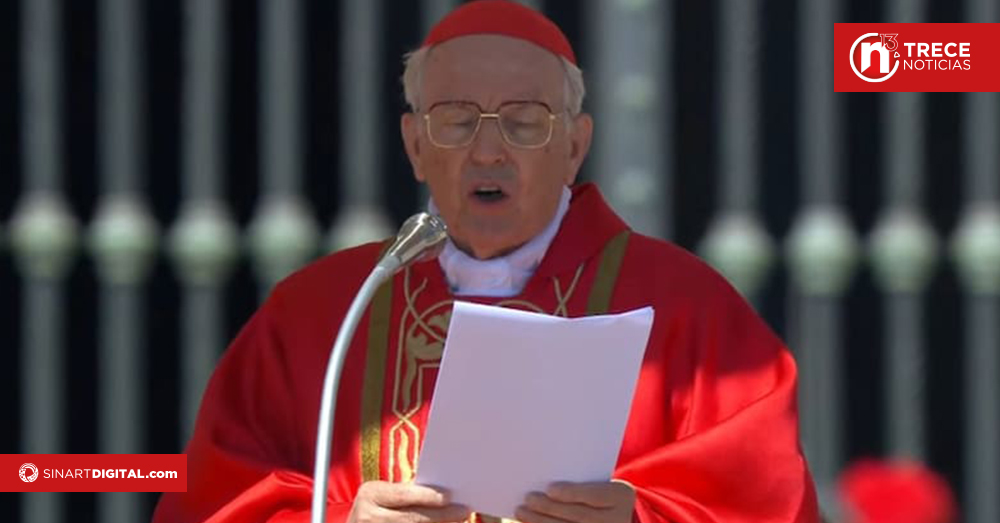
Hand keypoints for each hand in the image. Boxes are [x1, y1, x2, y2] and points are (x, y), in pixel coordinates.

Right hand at [348, 481, 471, 522]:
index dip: (427, 497)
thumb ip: (406, 494)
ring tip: (457, 521)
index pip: (403, 496)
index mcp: (370, 494)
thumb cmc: (376, 508)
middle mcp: (367, 516)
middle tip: (463, 511)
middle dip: (440, 516)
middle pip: (411, 518)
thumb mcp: (384, 496)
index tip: (449, 497)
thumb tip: (443, 496)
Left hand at [516, 481, 634, 522]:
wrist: (624, 517)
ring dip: (541, 522)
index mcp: (621, 496)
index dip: (572, 493)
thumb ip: (583, 479)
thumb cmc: (604, 492)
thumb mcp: (604, 482)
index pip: (595, 496)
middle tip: (528, 498)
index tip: (550, 488)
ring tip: (522, 512)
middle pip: (579, 516)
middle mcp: (617, 519)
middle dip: (550, 508)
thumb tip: (548, 480)